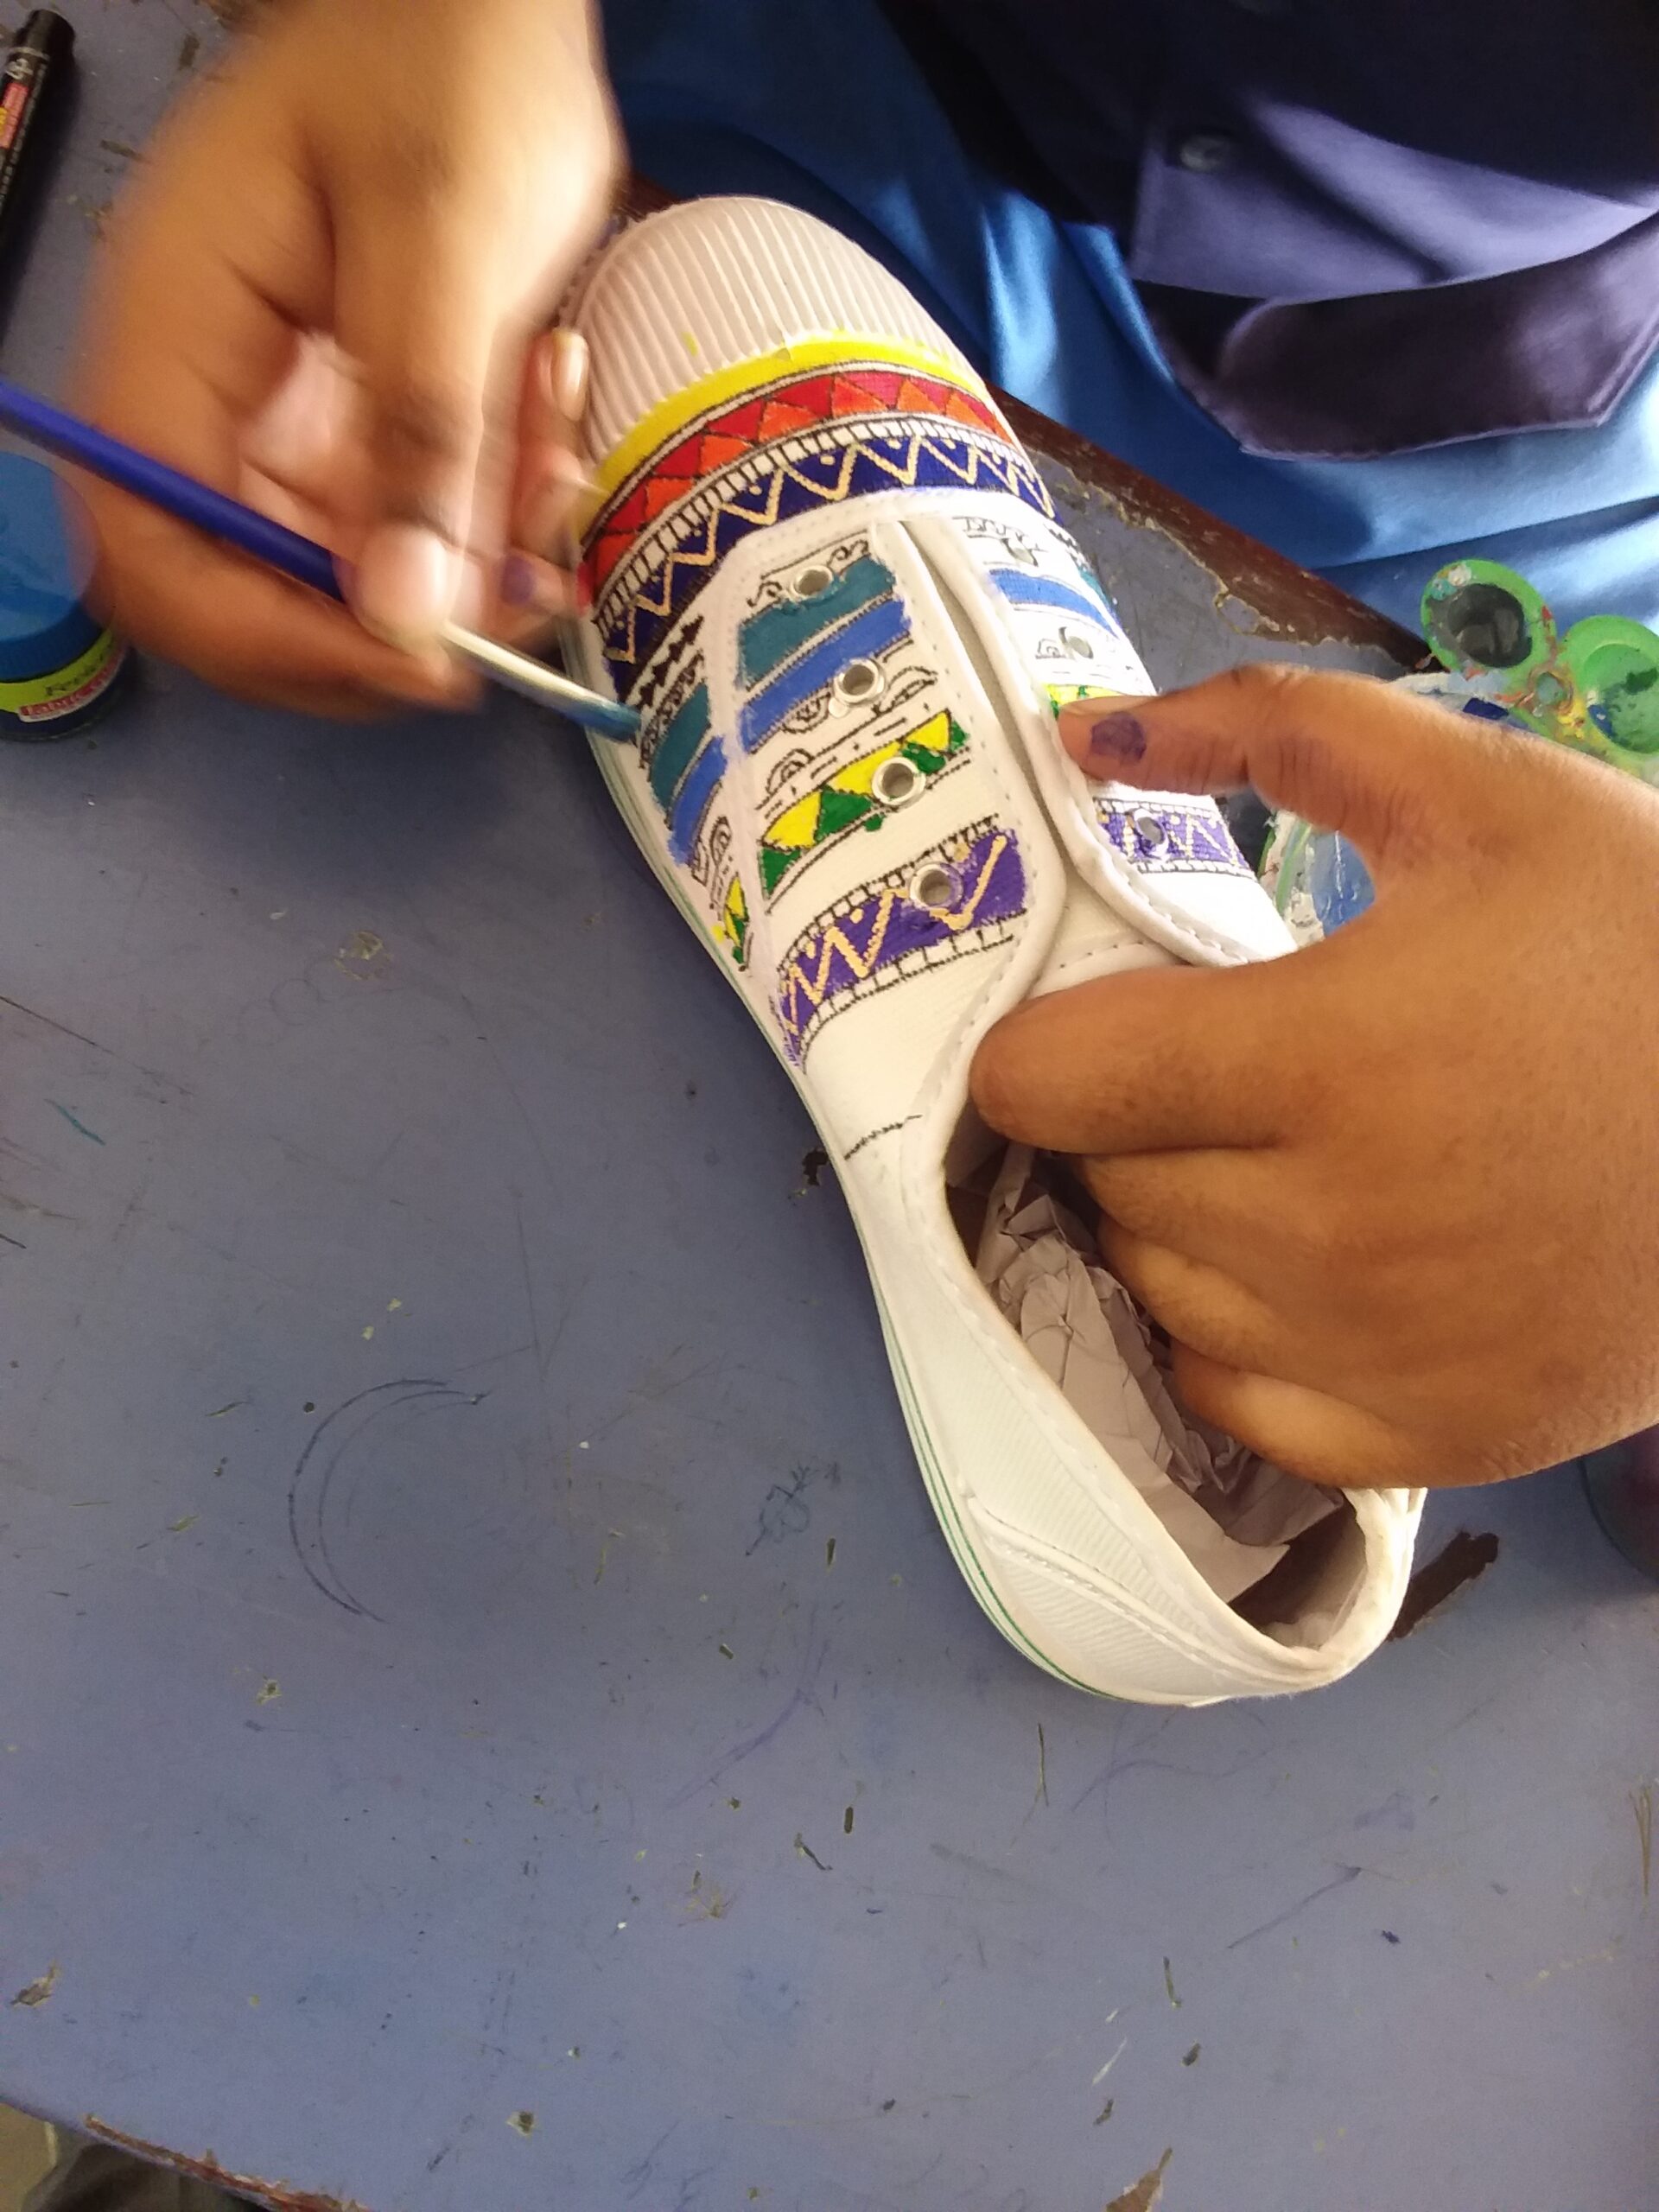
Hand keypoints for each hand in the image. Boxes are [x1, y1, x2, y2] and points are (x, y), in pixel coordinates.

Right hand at [75, 0, 618, 714]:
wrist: (486, 4)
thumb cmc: (448, 70)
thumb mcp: (448, 243)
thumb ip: (425, 433)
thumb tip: (404, 617)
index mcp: (176, 332)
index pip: (155, 548)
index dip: (267, 635)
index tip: (415, 662)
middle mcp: (209, 394)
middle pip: (244, 591)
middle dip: (391, 622)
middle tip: (518, 601)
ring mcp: (282, 416)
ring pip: (347, 576)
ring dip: (468, 569)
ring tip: (557, 479)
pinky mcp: (355, 425)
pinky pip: (410, 525)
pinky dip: (491, 519)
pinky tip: (552, 441)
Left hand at [971, 666, 1658, 1487]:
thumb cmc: (1654, 940)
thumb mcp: (1485, 790)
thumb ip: (1275, 731)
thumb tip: (1084, 734)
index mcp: (1327, 1056)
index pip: (1049, 1081)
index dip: (1043, 1039)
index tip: (1096, 1014)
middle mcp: (1331, 1232)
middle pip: (1103, 1181)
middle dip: (1124, 1116)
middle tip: (1207, 1068)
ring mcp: (1381, 1356)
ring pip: (1156, 1289)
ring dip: (1170, 1219)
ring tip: (1261, 1154)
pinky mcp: (1433, 1439)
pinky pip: (1235, 1404)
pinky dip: (1229, 1337)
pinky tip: (1295, 1267)